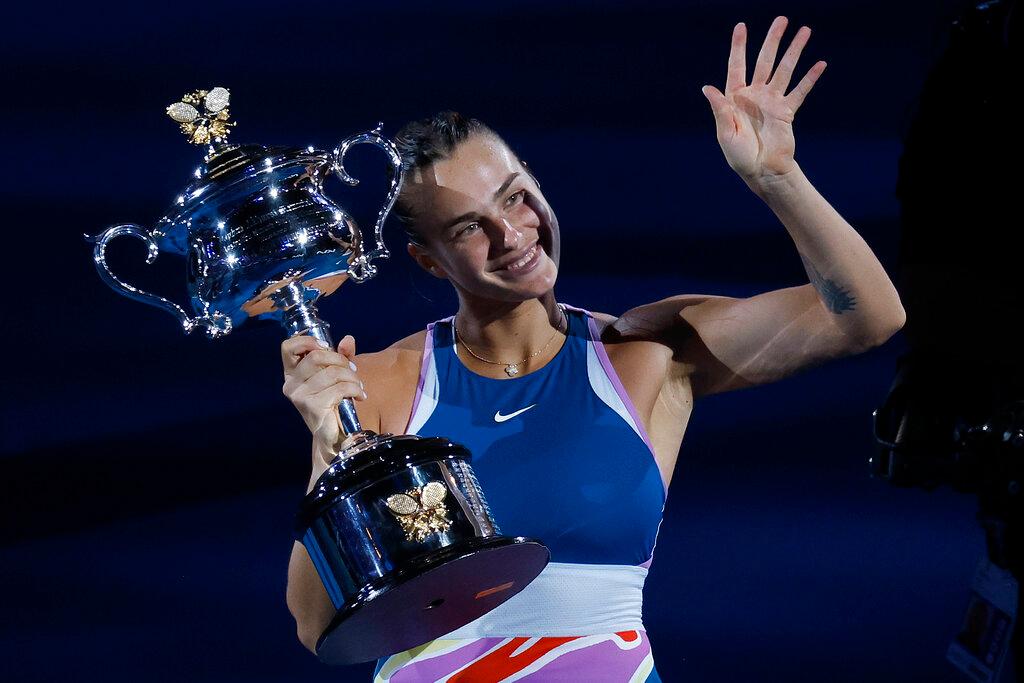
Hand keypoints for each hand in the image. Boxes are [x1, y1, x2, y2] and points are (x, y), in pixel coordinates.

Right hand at [281, 334, 363, 463]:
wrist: (333, 436)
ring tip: (358, 385)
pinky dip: (354, 389)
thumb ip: (341, 355)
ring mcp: (300, 396)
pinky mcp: (313, 406)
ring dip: (351, 377)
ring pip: (332, 372)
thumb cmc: (333, 403)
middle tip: (352, 369)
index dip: (308, 341)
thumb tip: (348, 339)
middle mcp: (291, 385)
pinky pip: (340, 388)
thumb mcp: (337, 374)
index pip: (288, 347)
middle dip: (340, 360)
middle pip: (316, 356)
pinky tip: (359, 395)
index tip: (327, 346)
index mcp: (292, 374)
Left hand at [701, 16, 826, 185]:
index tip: (741, 26)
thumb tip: (707, 88)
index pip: (737, 66)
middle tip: (782, 19)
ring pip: (784, 70)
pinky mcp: (787, 112)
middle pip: (764, 61)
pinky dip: (810, 78)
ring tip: (805, 31)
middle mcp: (754, 95)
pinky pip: (800, 91)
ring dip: (794, 51)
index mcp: (735, 98)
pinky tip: (820, 64)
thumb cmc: (739, 156)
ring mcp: (772, 101)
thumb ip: (720, 109)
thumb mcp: (725, 133)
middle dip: (773, 40)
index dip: (739, 46)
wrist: (762, 171)